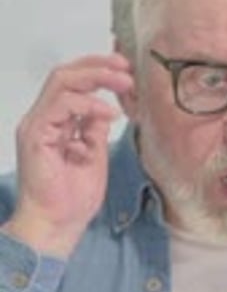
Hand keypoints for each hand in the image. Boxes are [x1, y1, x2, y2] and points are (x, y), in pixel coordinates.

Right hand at [2, 53, 133, 256]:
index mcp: (54, 123)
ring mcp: (36, 126)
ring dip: (96, 77)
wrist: (57, 226)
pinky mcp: (35, 136)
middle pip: (65, 74)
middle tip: (126, 68)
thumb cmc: (72, 200)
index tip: (126, 70)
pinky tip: (109, 113)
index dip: (98, 71)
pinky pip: (60, 105)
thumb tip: (107, 110)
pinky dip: (88, 104)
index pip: (72, 83)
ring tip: (124, 84)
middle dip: (98, 66)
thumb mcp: (94, 155)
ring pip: (61, 82)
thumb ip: (95, 130)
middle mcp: (42, 120)